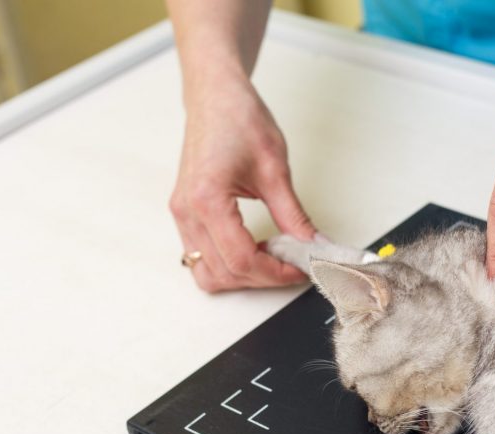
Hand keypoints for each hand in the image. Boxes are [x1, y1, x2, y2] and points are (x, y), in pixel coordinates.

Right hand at [169, 76, 314, 291]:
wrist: (215, 94)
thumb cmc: (238, 118)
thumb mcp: (275, 168)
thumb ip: (293, 215)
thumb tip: (313, 245)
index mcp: (207, 199)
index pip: (242, 260)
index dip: (275, 273)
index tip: (300, 270)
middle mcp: (187, 211)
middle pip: (223, 273)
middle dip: (262, 278)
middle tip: (292, 265)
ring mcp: (181, 214)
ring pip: (206, 272)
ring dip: (241, 276)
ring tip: (271, 258)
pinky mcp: (184, 213)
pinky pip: (200, 256)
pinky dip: (227, 263)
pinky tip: (253, 249)